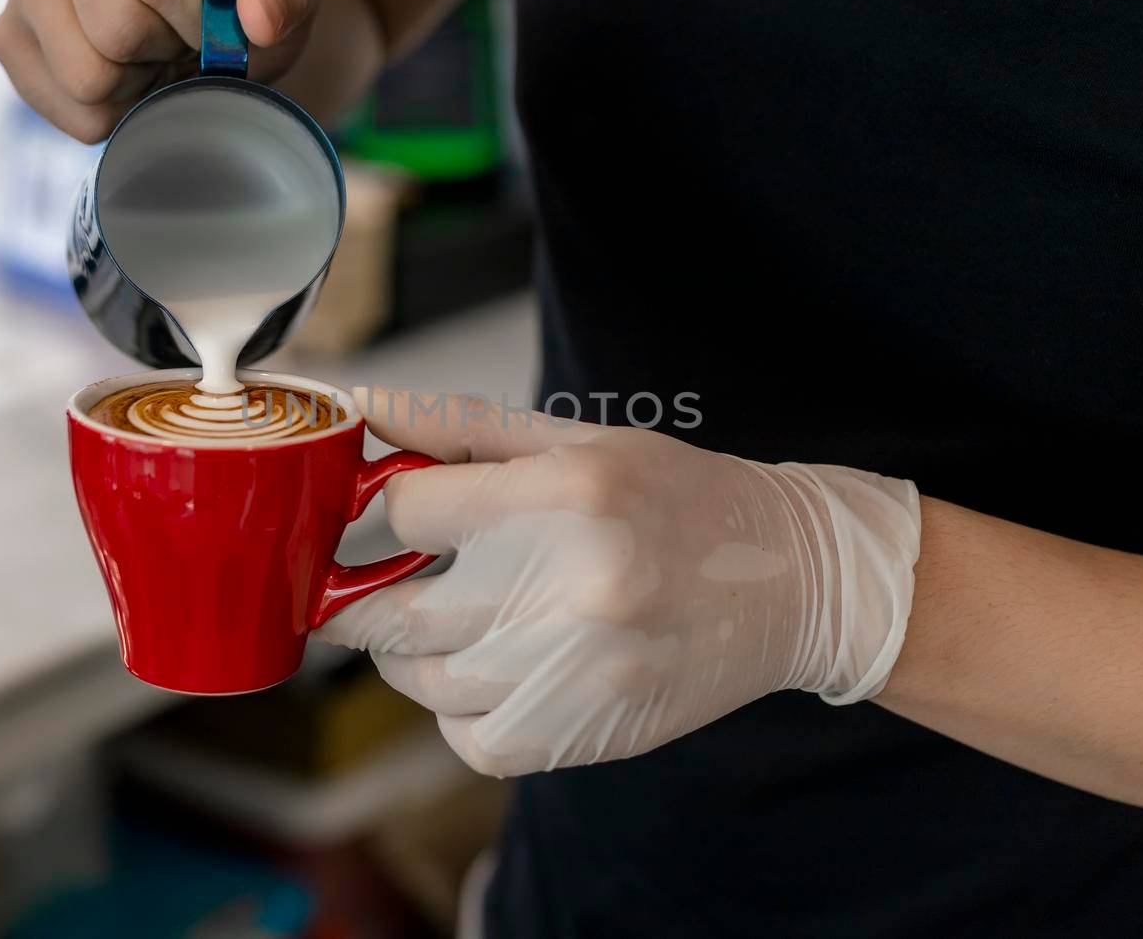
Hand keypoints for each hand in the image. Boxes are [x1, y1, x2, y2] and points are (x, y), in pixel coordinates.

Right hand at [0, 0, 319, 141]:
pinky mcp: (8, 32)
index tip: (213, 23)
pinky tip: (123, 75)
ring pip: (87, 75)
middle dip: (166, 54)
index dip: (200, 26)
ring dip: (137, 85)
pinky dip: (108, 113)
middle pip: (117, 30)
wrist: (193, 4)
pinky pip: (65, 108)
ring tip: (152, 54)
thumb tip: (256, 21)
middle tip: (181, 40)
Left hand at [316, 389, 921, 776]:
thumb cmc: (681, 501)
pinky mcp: (584, 730)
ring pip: (425, 681)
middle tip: (351, 585)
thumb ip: (461, 427)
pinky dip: (455, 710)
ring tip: (434, 619)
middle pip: (398, 611)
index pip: (409, 509)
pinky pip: (472, 738)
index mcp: (566, 496)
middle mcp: (567, 587)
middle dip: (358, 597)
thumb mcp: (580, 440)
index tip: (394, 511)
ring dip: (406, 653)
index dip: (387, 506)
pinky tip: (481, 673)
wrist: (791, 580)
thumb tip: (363, 405)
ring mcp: (574, 670)